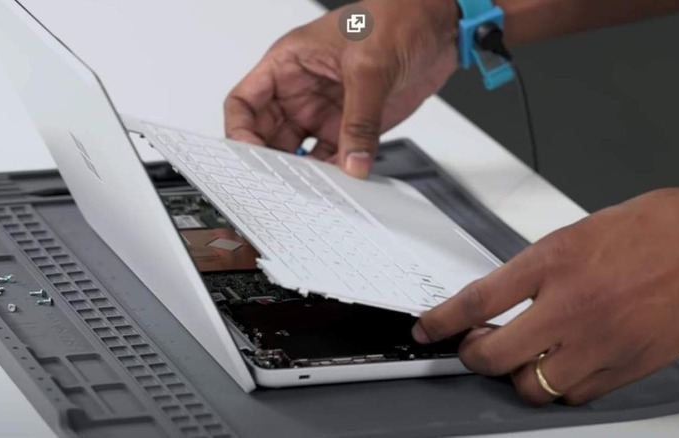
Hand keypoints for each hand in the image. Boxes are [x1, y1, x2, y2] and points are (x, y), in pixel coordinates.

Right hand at [224, 0, 458, 177]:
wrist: (438, 25)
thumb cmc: (397, 17)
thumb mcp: (370, 66)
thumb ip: (359, 120)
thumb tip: (352, 161)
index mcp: (288, 63)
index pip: (244, 103)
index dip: (240, 131)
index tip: (249, 155)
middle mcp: (301, 89)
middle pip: (267, 135)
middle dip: (271, 161)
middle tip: (281, 183)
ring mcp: (325, 109)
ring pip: (299, 152)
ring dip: (303, 172)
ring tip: (310, 189)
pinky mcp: (351, 125)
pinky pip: (333, 157)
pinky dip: (334, 173)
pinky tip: (338, 183)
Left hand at [413, 180, 678, 404]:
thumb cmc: (658, 227)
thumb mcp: (578, 233)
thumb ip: (536, 270)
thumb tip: (501, 300)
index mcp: (555, 261)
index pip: (478, 300)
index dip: (442, 321)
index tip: (428, 330)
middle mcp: (574, 305)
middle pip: (494, 355)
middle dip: (472, 357)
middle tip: (472, 347)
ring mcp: (602, 342)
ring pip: (533, 386)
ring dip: (516, 376)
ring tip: (519, 358)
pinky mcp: (629, 366)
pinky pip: (576, 395)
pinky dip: (560, 385)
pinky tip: (562, 365)